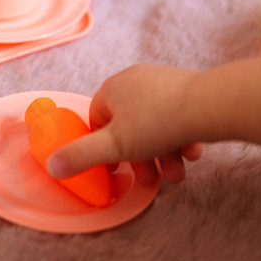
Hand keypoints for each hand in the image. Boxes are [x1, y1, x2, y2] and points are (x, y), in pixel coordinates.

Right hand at [46, 64, 203, 187]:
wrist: (209, 106)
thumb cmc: (158, 123)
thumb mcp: (114, 147)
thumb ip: (81, 157)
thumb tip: (51, 165)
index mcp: (113, 89)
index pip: (98, 119)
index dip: (104, 148)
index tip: (116, 168)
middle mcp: (136, 80)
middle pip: (130, 127)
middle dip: (141, 159)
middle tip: (151, 180)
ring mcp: (163, 82)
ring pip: (156, 125)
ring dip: (164, 154)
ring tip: (177, 175)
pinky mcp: (188, 89)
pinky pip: (177, 117)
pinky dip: (182, 138)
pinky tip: (193, 154)